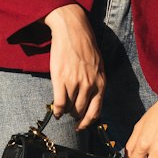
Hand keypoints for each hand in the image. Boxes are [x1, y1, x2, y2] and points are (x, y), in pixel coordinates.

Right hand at [44, 3, 104, 129]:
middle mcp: (89, 85)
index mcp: (101, 83)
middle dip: (76, 116)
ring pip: (70, 108)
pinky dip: (57, 111)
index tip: (81, 126)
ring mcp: (75, 83)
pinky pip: (59, 103)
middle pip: (81, 111)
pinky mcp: (61, 79)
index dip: (87, 122)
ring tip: (64, 110)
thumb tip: (91, 99)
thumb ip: (96, 83)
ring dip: (67, 112)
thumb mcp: (98, 66)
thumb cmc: (86, 47)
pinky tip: (56, 112)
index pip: (96, 111)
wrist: (73, 31)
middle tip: (71, 116)